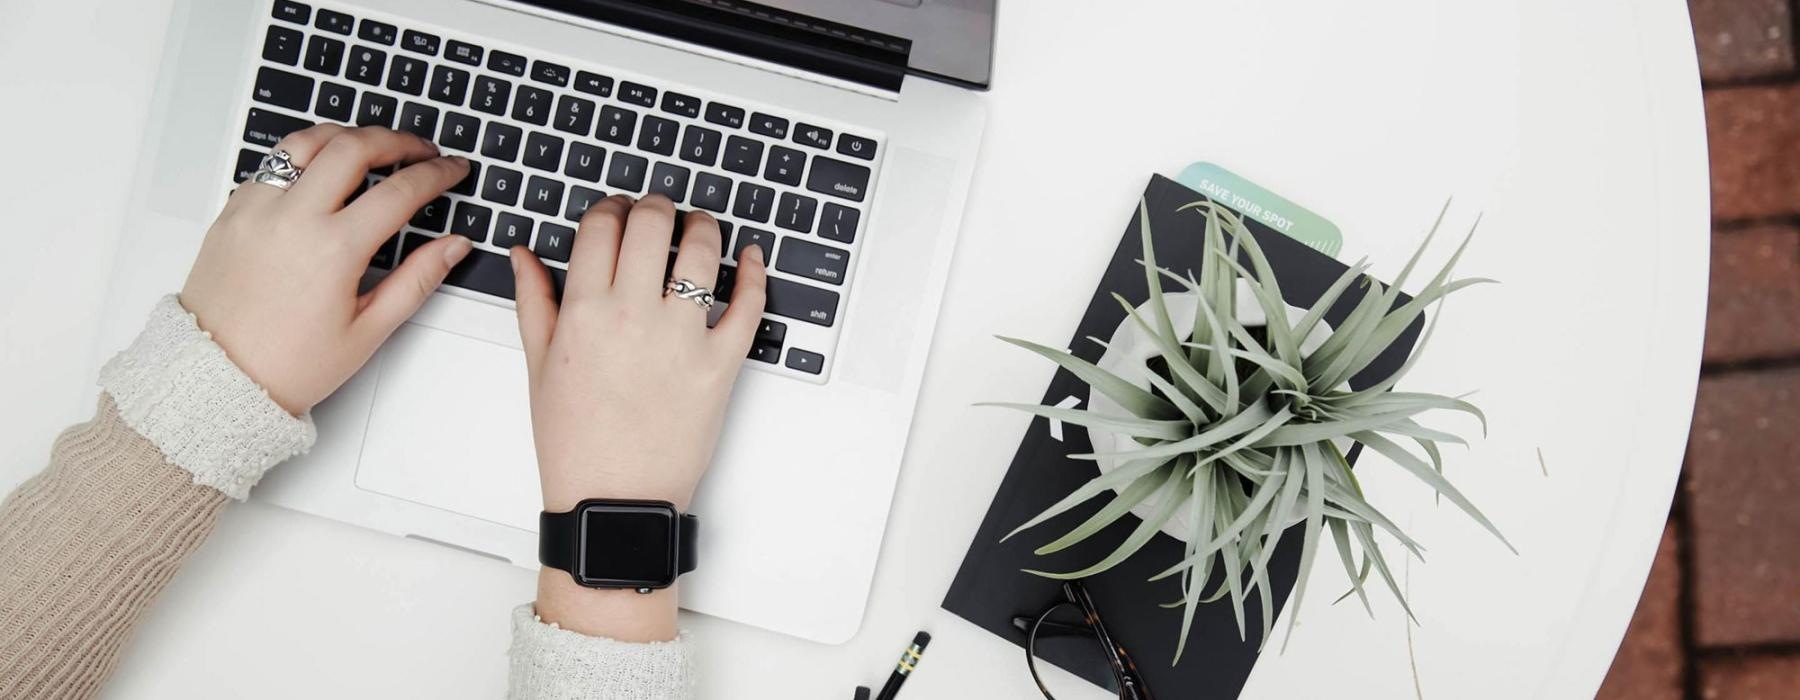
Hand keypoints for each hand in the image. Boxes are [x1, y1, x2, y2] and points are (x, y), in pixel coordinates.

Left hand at [180, 125, 472, 414]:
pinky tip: (322, 173)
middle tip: (420, 149)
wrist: (217, 378)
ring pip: (307, 142)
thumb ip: (417, 280)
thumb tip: (452, 246)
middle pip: (353, 147)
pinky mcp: (232, 212)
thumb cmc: (287, 364)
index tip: (452, 169)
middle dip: (397, 140)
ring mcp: (256, 209)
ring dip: (346, 136)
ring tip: (371, 146)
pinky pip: (272, 165)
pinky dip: (305, 158)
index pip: (400, 191)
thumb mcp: (368, 331)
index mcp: (333, 250)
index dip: (436, 173)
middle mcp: (292, 218)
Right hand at [511, 194, 766, 640]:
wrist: (613, 500)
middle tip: (659, 213)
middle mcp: (633, 315)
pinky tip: (749, 258)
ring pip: (702, 251)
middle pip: (652, 223)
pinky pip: (748, 304)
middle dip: (656, 206)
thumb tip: (524, 254)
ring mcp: (682, 338)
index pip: (602, 225)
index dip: (611, 208)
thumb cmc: (575, 442)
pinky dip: (754, 272)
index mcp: (584, 312)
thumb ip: (534, 301)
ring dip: (703, 227)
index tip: (618, 213)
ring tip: (699, 228)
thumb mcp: (539, 367)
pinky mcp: (721, 364)